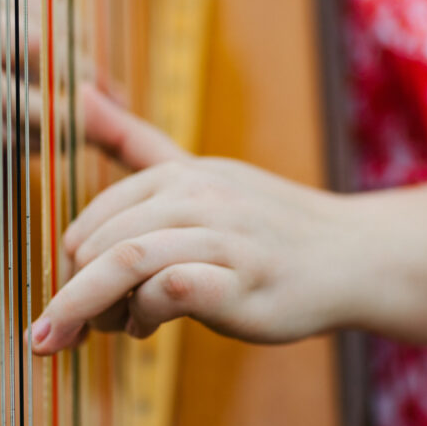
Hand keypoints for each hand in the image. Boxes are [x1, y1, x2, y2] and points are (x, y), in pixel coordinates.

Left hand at [29, 151, 367, 353]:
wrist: (352, 256)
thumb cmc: (264, 224)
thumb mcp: (195, 172)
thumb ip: (134, 141)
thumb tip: (81, 93)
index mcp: (179, 175)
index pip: (98, 218)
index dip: (75, 262)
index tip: (75, 293)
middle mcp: (199, 197)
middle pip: (104, 244)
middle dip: (76, 293)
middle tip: (76, 326)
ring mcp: (223, 238)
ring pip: (128, 263)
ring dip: (94, 305)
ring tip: (93, 332)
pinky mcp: (243, 282)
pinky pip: (173, 288)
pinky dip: (145, 312)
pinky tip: (147, 327)